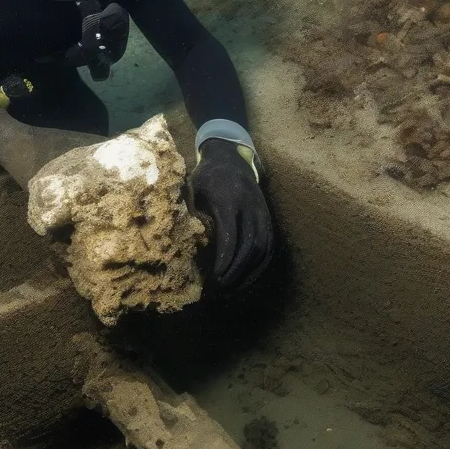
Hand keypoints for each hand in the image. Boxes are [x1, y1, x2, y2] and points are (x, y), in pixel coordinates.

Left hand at [189, 138, 274, 290]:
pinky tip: (246, 278)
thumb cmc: (206, 177)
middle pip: (249, 247)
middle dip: (235, 272)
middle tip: (220, 289)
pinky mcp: (267, 218)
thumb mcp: (193, 190)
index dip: (224, 261)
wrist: (231, 158)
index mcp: (229, 200)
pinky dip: (259, 266)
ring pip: (262, 249)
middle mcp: (250, 207)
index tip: (213, 278)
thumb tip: (180, 246)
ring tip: (232, 289)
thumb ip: (192, 215)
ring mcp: (262, 213)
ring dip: (248, 273)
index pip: (231, 238)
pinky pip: (269, 246)